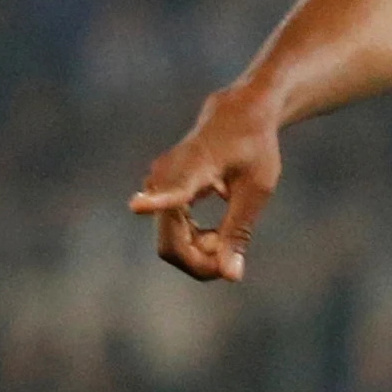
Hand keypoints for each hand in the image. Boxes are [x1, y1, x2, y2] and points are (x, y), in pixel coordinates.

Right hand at [131, 91, 284, 281]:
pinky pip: (170, 232)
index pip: (174, 192)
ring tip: (226, 238)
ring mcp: (157, 186)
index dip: (157, 202)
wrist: (236, 116)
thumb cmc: (252, 150)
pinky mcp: (158, 192)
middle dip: (201, 262)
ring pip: (169, 242)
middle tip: (233, 259)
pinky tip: (212, 233)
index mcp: (194, 171)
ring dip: (198, 252)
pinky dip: (192, 241)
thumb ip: (238, 232)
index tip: (137, 204)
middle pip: (170, 245)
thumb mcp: (255, 192)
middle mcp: (164, 178)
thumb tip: (230, 275)